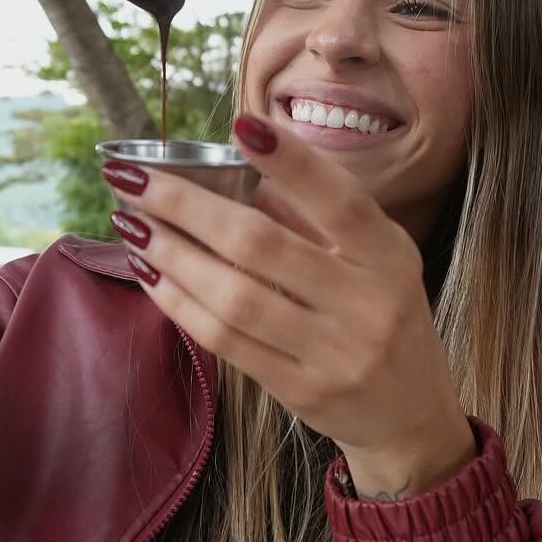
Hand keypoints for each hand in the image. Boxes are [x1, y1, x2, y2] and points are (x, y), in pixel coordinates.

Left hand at [104, 115, 477, 498]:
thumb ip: (319, 220)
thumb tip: (243, 173)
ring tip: (130, 224)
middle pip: (262, 245)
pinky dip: (181, 304)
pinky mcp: (301, 390)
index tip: (240, 124)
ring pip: (234, 297)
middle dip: (187, 206)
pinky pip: (226, 341)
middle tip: (133, 180)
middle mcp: (367, 303)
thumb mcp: (377, 260)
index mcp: (389, 257)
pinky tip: (151, 274)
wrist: (410, 416)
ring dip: (172, 255)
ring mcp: (334, 352)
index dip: (291, 163)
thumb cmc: (384, 316)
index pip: (340, 202)